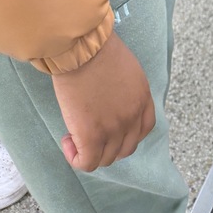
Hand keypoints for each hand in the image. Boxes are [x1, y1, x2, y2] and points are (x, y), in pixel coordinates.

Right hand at [52, 32, 155, 171]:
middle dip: (108, 145)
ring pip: (106, 159)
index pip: (144, 129)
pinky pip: (87, 163)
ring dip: (90, 150)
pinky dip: (76, 157)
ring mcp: (114, 128)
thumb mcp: (128, 70)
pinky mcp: (92, 136)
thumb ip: (128, 91)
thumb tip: (114, 102)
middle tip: (90, 131)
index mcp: (143, 98)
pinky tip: (68, 139)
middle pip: (125, 149)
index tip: (110, 127)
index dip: (126, 133)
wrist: (84, 49)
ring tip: (75, 132)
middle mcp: (132, 116)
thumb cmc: (100, 51)